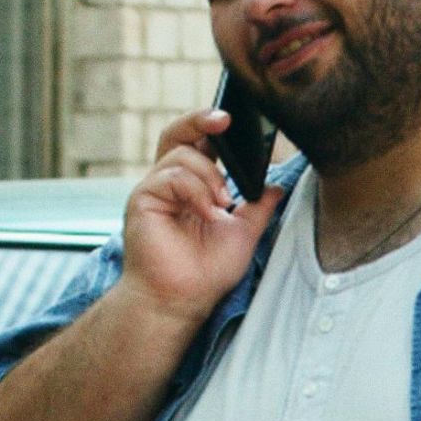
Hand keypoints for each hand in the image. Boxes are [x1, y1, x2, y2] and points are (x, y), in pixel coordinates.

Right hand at [117, 109, 283, 322]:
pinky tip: (207, 212)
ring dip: (210, 176)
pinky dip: (195, 191)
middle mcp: (168, 183)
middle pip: (178, 133)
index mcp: (190, 186)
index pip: (199, 143)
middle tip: (226, 121)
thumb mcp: (243, 234)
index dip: (213, 126)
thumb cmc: (204, 273)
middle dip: (201, 119)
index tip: (238, 120)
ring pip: (182, 154)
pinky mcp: (143, 199)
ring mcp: (154, 189)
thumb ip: (258, 207)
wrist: (179, 301)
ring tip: (222, 205)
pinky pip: (171, 176)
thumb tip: (277, 185)